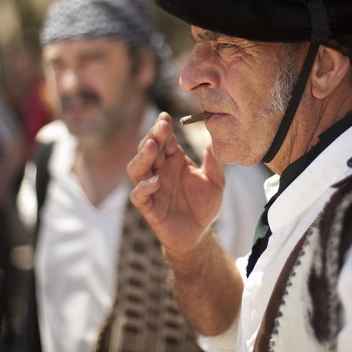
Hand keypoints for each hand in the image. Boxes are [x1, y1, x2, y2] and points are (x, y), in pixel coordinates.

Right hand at [127, 112, 224, 256]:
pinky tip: (156, 181)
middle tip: (161, 127)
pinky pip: (139, 195)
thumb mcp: (215, 180)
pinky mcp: (149, 208)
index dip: (162, 128)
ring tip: (152, 147)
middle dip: (152, 136)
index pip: (163, 139)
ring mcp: (151, 188)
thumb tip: (214, 135)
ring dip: (142, 156)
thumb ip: (213, 159)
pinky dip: (144, 187)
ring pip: (136, 168)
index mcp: (173, 160)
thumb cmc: (205, 205)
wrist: (201, 234)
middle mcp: (159, 171)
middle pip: (147, 149)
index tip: (166, 117)